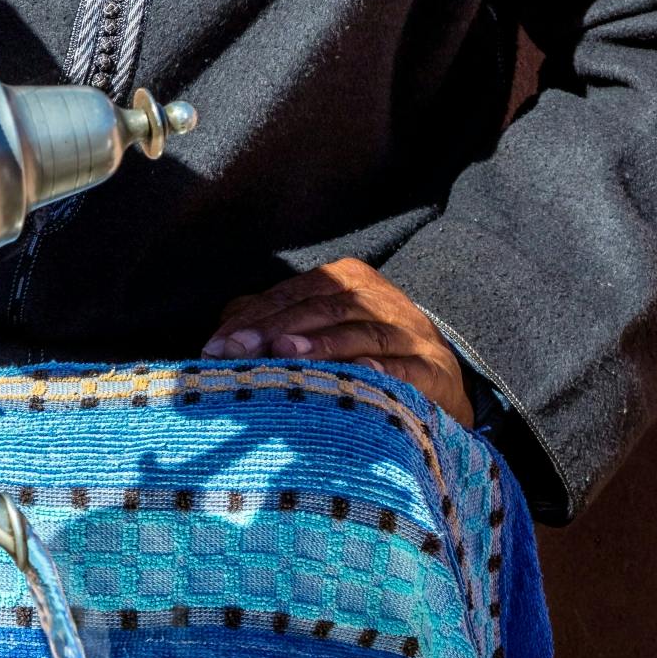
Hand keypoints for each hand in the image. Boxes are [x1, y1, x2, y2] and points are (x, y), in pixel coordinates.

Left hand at [201, 257, 473, 426]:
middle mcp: (380, 299)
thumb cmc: (363, 352)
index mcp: (349, 280)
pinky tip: (357, 376)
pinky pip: (404, 369)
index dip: (254, 317)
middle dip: (276, 330)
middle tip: (239, 352)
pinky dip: (381, 372)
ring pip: (362, 334)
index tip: (217, 346)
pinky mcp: (433, 368)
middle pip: (323, 309)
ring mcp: (409, 332)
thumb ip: (274, 321)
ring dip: (323, 345)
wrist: (439, 377)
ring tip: (285, 355)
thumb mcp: (321, 327)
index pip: (295, 293)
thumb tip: (222, 329)